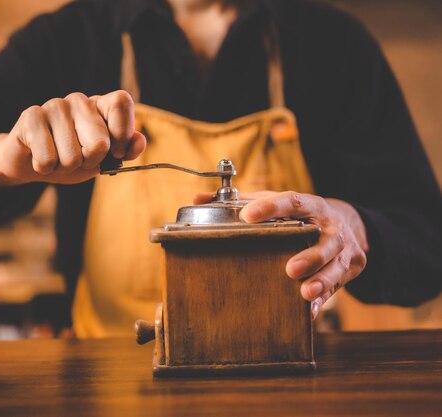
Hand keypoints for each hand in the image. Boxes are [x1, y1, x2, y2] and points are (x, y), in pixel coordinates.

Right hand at [0, 90, 145, 187]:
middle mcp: (80, 101)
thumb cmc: (71, 158)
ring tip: (57, 158)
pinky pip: (47, 158)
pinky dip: (45, 167)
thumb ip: (123, 151)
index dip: (122, 132)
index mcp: (100, 106)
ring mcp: (55, 105)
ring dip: (64, 167)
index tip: (116, 152)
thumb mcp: (101, 160)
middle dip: (89, 162)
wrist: (33, 164)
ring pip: (72, 156)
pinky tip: (40, 157)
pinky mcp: (31, 116)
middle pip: (99, 142)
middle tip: (78, 159)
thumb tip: (139, 142)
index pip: (121, 102)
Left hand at [195, 191, 368, 318]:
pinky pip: (337, 288)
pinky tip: (309, 311)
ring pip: (336, 267)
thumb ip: (241, 201)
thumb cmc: (301, 215)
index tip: (248, 216)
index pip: (293, 202)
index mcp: (311, 205)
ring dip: (321, 281)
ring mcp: (345, 250)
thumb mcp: (277, 202)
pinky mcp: (351, 269)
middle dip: (310, 255)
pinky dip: (323, 301)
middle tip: (289, 269)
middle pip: (325, 240)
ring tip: (304, 292)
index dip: (271, 208)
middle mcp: (331, 227)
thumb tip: (198, 200)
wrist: (348, 223)